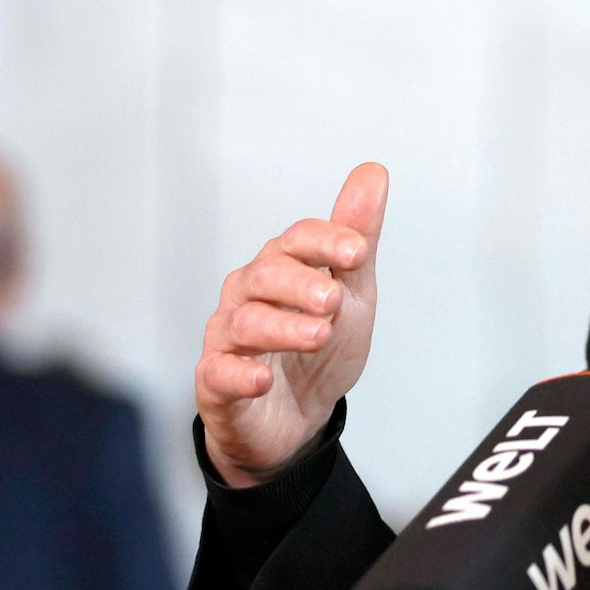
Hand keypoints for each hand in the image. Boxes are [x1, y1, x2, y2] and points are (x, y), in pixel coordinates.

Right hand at [195, 163, 387, 486]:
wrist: (300, 416)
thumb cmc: (320, 347)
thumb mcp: (352, 291)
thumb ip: (358, 237)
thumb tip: (372, 173)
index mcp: (283, 268)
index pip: (297, 240)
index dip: (326, 241)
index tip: (357, 251)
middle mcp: (250, 295)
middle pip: (266, 275)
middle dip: (301, 284)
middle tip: (333, 300)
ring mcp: (230, 337)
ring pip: (245, 322)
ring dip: (282, 327)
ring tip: (318, 334)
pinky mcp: (217, 381)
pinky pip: (219, 372)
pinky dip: (239, 374)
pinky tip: (261, 377)